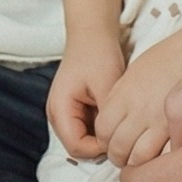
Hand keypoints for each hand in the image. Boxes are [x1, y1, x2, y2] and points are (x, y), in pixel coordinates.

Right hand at [48, 33, 125, 157]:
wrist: (93, 33)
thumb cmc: (98, 55)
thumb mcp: (107, 85)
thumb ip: (109, 117)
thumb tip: (116, 143)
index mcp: (59, 109)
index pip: (76, 147)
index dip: (100, 148)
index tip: (121, 136)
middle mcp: (58, 115)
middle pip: (79, 147)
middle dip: (101, 144)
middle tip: (123, 131)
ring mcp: (65, 114)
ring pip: (84, 140)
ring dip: (103, 136)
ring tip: (121, 122)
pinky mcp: (75, 110)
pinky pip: (88, 130)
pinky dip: (103, 128)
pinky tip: (117, 116)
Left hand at [94, 23, 181, 168]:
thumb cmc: (171, 57)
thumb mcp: (135, 71)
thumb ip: (119, 98)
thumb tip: (109, 123)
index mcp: (124, 94)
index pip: (102, 130)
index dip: (105, 141)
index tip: (114, 143)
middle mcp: (139, 109)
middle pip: (117, 148)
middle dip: (120, 158)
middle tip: (129, 159)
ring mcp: (161, 122)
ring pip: (138, 159)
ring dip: (140, 166)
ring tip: (148, 164)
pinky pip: (164, 157)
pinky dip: (162, 163)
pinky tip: (167, 160)